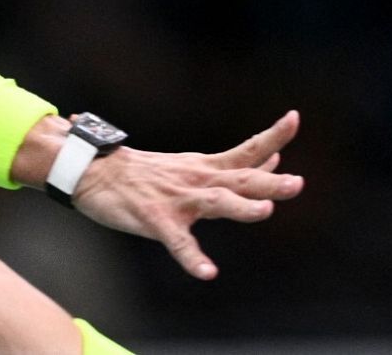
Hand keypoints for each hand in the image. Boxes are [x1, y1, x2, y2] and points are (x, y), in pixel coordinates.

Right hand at [70, 110, 302, 279]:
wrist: (94, 170)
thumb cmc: (146, 172)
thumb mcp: (194, 164)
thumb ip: (234, 167)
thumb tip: (273, 160)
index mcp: (207, 167)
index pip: (247, 151)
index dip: (272, 137)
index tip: (294, 119)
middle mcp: (197, 180)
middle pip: (240, 179)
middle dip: (269, 182)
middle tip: (297, 183)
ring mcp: (177, 199)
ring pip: (215, 203)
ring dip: (241, 207)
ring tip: (264, 211)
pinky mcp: (156, 219)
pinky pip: (178, 242)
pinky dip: (193, 257)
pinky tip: (207, 272)